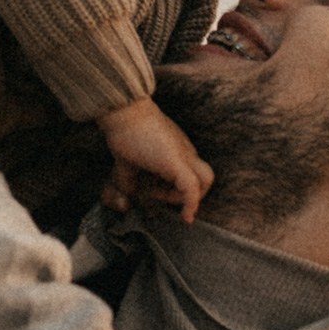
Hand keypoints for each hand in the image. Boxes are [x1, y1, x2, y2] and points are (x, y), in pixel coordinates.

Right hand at [98, 97, 213, 223]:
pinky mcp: (177, 162)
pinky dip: (191, 205)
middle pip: (204, 178)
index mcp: (178, 150)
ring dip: (187, 198)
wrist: (124, 113)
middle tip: (157, 194)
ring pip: (205, 181)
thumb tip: (123, 202)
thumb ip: (127, 182)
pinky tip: (185, 216)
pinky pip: (192, 188)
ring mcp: (184, 156)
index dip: (175, 190)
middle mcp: (186, 152)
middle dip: (186, 195)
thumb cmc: (124, 133)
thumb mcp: (126, 164)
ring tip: (163, 199)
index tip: (152, 193)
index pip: (190, 174)